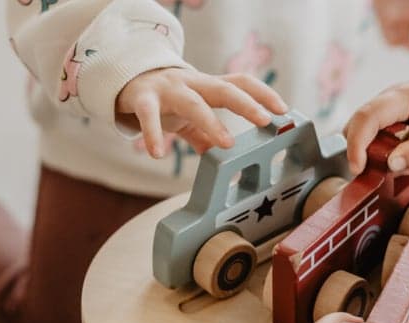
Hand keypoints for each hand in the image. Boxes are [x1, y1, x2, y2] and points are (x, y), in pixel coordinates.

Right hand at [117, 68, 287, 157]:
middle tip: (264, 120)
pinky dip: (152, 134)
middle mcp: (191, 83)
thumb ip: (205, 134)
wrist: (126, 79)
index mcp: (206, 86)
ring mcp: (167, 89)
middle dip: (246, 103)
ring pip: (192, 102)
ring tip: (227, 143)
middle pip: (224, 89)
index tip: (283, 110)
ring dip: (211, 121)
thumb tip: (223, 158)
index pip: (240, 82)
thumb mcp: (189, 114)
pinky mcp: (142, 98)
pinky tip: (156, 153)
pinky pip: (148, 115)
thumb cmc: (165, 100)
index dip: (263, 93)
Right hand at [343, 71, 408, 173]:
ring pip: (365, 131)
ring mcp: (390, 108)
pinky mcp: (394, 118)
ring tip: (394, 168)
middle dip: (359, 150)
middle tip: (371, 174)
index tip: (358, 169)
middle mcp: (389, 100)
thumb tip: (390, 164)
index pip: (366, 118)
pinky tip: (402, 161)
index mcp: (399, 98)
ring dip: (371, 152)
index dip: (356, 145)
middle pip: (357, 124)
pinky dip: (382, 151)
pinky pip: (378, 135)